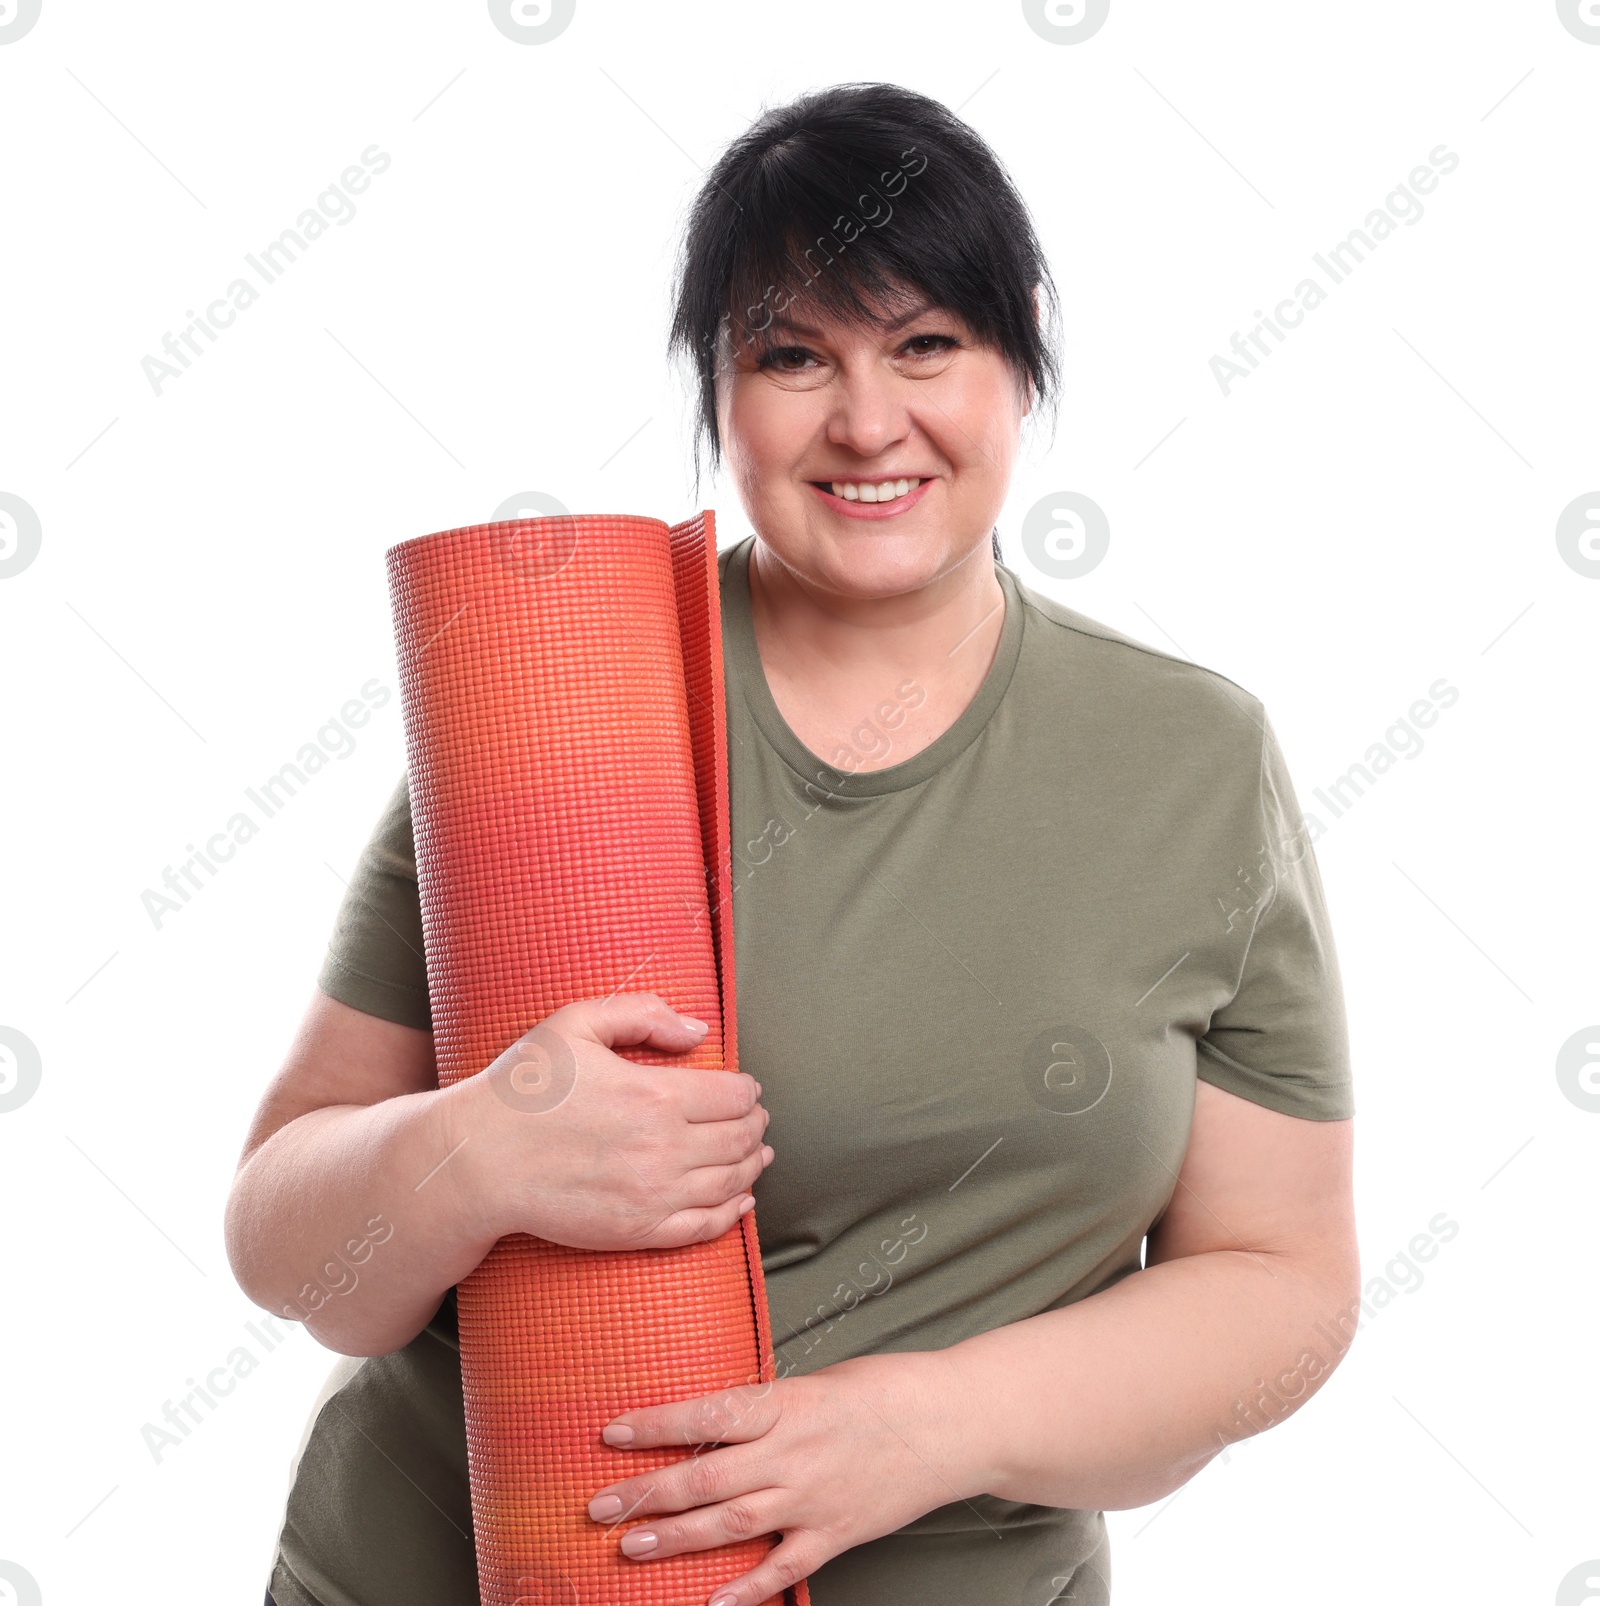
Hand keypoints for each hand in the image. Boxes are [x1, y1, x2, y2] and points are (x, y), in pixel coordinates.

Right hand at [438, 992, 773, 1251]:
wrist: (477, 1161)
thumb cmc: (523, 1089)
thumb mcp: (575, 1023)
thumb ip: (643, 1014)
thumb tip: (698, 1029)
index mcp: (655, 1094)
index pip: (734, 1095)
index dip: (749, 1091)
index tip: (747, 1088)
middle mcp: (663, 1148)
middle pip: (740, 1138)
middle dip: (756, 1126)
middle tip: (756, 1118)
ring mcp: (653, 1195)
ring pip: (730, 1181)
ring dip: (753, 1165)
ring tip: (758, 1154)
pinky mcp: (637, 1231)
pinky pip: (704, 1227)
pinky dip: (733, 1213)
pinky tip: (741, 1201)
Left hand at [583, 1351, 978, 1605]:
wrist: (951, 1423)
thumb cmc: (887, 1391)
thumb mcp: (817, 1382)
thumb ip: (768, 1406)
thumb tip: (716, 1419)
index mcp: (786, 1405)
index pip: (706, 1415)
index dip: (655, 1425)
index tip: (612, 1432)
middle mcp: (792, 1454)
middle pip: (705, 1478)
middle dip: (647, 1492)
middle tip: (600, 1506)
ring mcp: (812, 1499)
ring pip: (731, 1523)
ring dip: (677, 1536)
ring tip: (632, 1546)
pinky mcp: (834, 1534)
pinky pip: (783, 1567)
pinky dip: (746, 1588)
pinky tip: (712, 1602)